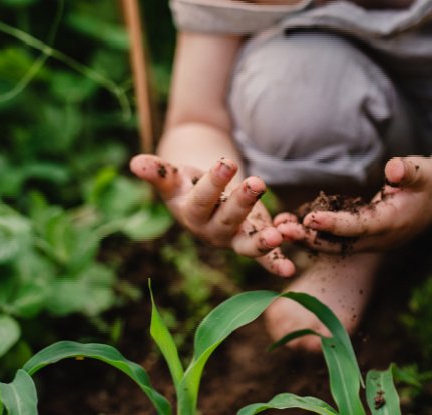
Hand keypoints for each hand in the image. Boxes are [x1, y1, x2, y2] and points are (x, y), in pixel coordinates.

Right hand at [130, 154, 295, 276]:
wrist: (201, 200)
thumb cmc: (186, 186)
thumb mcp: (173, 177)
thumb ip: (158, 172)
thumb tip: (135, 163)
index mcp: (191, 213)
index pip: (202, 198)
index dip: (214, 182)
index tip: (227, 161)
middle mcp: (212, 231)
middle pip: (227, 220)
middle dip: (243, 203)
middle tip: (257, 183)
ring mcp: (234, 240)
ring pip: (248, 245)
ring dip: (265, 242)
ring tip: (283, 234)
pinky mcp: (253, 243)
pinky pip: (267, 257)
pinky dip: (281, 259)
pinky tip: (295, 249)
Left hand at [276, 156, 431, 253]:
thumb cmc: (429, 180)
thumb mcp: (424, 171)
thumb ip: (408, 171)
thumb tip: (394, 168)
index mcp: (392, 223)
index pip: (359, 226)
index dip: (334, 224)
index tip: (310, 218)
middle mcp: (378, 238)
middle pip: (339, 243)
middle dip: (309, 237)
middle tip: (280, 229)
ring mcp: (369, 241)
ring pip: (333, 244)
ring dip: (305, 238)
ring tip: (276, 227)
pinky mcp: (362, 237)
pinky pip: (333, 239)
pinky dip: (312, 233)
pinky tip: (287, 224)